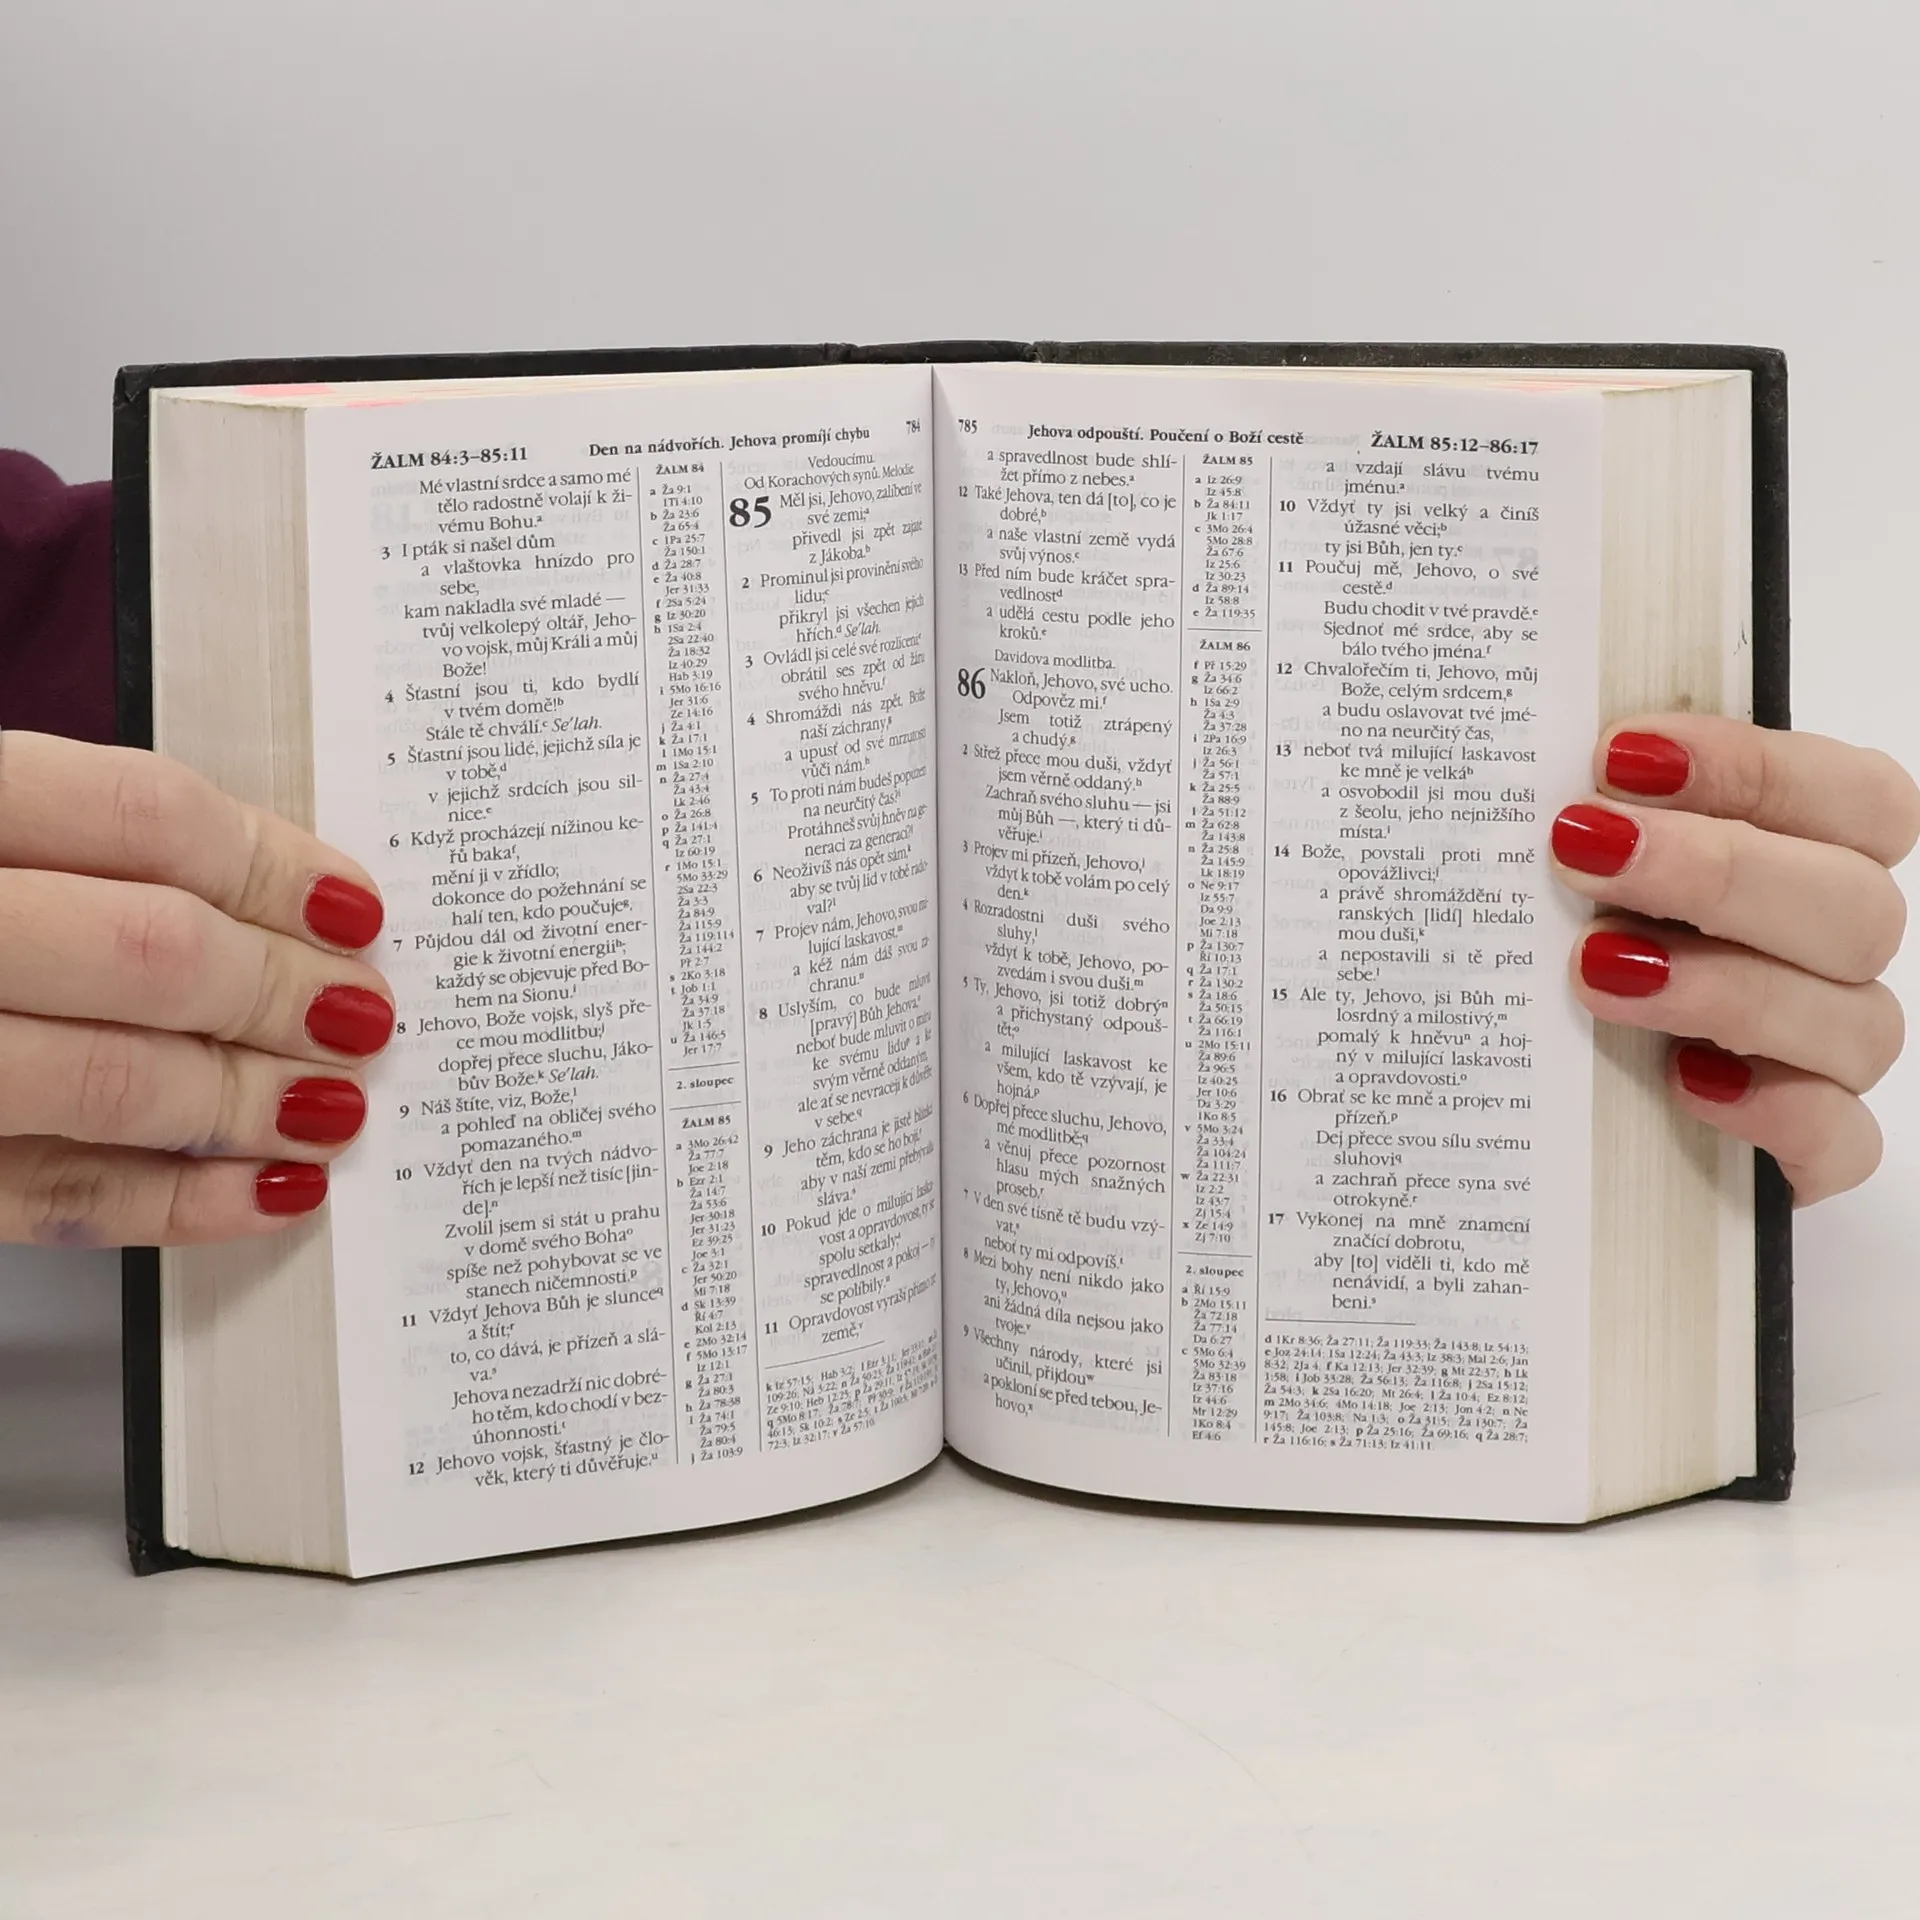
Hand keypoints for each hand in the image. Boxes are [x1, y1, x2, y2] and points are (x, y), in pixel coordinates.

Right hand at [0, 732, 394, 1245]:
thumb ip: (82, 847)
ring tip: (334, 1107)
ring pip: (113, 1081)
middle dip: (283, 994)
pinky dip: (181, 1204)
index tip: (355, 911)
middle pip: (152, 951)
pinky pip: (56, 1196)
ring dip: (251, 1102)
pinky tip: (269, 1195)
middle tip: (364, 1017)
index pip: (145, 816)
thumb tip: (275, 899)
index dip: (275, 866)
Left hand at [1553, 716, 1918, 1205]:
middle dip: (1718, 871)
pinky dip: (1774, 1110)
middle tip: (1584, 856)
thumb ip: (1590, 811)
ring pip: (1856, 1022)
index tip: (1619, 756)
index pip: (1855, 797)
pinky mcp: (1808, 1149)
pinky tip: (1683, 1081)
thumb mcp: (1570, 864)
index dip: (1755, 765)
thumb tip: (1548, 777)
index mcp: (1811, 858)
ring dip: (1723, 988)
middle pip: (1856, 906)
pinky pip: (1838, 1141)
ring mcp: (1829, 1056)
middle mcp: (1832, 953)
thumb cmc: (1562, 939)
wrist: (1537, 1101)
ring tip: (1594, 972)